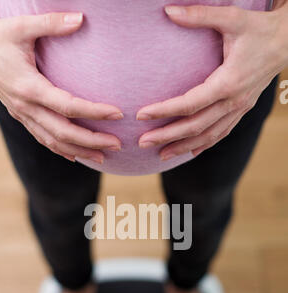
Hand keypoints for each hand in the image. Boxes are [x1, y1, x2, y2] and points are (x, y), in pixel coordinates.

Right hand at [0, 12, 122, 162]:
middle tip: (117, 145)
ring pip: (54, 142)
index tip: (117, 113)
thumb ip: (51, 23)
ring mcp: (23, 115)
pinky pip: (43, 139)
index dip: (94, 112)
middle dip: (92, 141)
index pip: (68, 106)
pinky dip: (61, 150)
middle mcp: (27, 107)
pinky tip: (76, 156)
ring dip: (80, 151)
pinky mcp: (22, 117)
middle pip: (64, 132)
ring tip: (103, 158)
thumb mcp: (21, 26)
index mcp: (30, 87)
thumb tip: (80, 19)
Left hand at [137, 3, 287, 159]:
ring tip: (160, 155)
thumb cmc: (258, 29)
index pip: (189, 103)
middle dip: (167, 136)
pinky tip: (189, 152)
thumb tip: (168, 11)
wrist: (287, 42)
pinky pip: (221, 133)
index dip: (164, 111)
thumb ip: (199, 16)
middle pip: (195, 126)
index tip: (141, 115)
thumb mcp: (232, 18)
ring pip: (208, 136)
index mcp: (228, 82)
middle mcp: (234, 102)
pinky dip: (204, 144)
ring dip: (183, 147)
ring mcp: (239, 109)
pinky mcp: (241, 111)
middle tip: (142, 142)